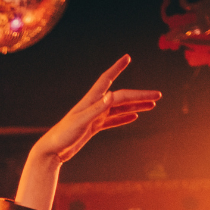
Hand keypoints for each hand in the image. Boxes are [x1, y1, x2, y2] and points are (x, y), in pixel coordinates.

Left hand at [15, 55, 160, 209]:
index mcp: (90, 101)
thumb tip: (111, 95)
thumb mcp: (80, 122)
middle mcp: (94, 106)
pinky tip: (134, 117)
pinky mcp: (93, 128)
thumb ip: (96, 109)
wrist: (51, 152)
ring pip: (120, 108)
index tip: (127, 57)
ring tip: (153, 105)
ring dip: (136, 106)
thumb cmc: (63, 136)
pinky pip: (113, 121)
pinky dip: (124, 118)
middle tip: (158, 95)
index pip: (107, 80)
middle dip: (140, 95)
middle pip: (121, 97)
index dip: (117, 68)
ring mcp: (94, 117)